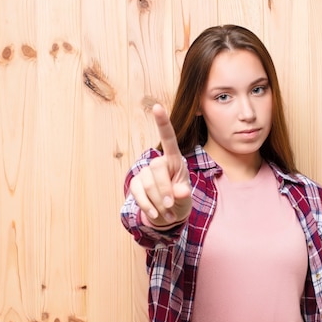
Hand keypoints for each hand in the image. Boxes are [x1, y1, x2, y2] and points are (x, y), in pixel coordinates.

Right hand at [130, 104, 191, 227]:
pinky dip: (148, 207)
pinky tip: (156, 215)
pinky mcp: (135, 184)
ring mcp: (144, 172)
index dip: (163, 123)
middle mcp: (158, 162)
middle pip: (157, 170)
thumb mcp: (186, 197)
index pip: (169, 140)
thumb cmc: (180, 199)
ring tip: (168, 213)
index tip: (157, 106)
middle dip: (165, 190)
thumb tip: (181, 192)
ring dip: (159, 203)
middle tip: (171, 205)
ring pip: (148, 185)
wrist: (168, 213)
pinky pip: (138, 195)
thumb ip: (183, 192)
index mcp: (174, 160)